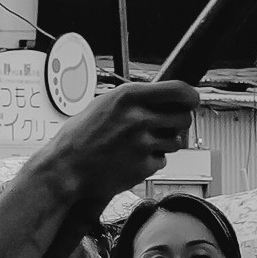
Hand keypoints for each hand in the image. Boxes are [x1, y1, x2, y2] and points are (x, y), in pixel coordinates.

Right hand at [39, 80, 200, 211]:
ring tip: (140, 144)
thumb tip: (167, 97)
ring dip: (164, 143)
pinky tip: (131, 159)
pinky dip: (151, 161)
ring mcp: (142, 144)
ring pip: (176, 142)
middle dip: (179, 122)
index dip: (190, 97)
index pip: (179, 91)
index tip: (191, 102)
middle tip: (166, 126)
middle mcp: (139, 118)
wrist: (65, 167)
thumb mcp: (106, 103)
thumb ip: (137, 99)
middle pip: (184, 118)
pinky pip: (161, 161)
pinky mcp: (143, 167)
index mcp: (129, 96)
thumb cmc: (82, 135)